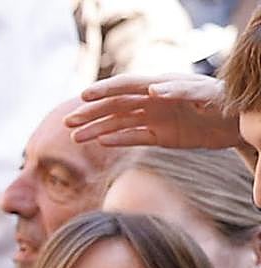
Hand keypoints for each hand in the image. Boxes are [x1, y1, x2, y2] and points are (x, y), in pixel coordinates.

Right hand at [64, 74, 241, 148]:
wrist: (238, 122)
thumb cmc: (223, 102)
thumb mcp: (204, 94)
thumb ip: (178, 90)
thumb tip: (151, 90)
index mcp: (160, 85)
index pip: (126, 86)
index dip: (104, 90)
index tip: (83, 96)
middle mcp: (152, 100)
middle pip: (115, 105)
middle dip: (91, 113)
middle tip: (68, 122)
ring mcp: (154, 118)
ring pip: (118, 122)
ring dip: (96, 129)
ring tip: (75, 137)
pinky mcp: (160, 135)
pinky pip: (133, 137)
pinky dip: (117, 139)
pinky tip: (100, 143)